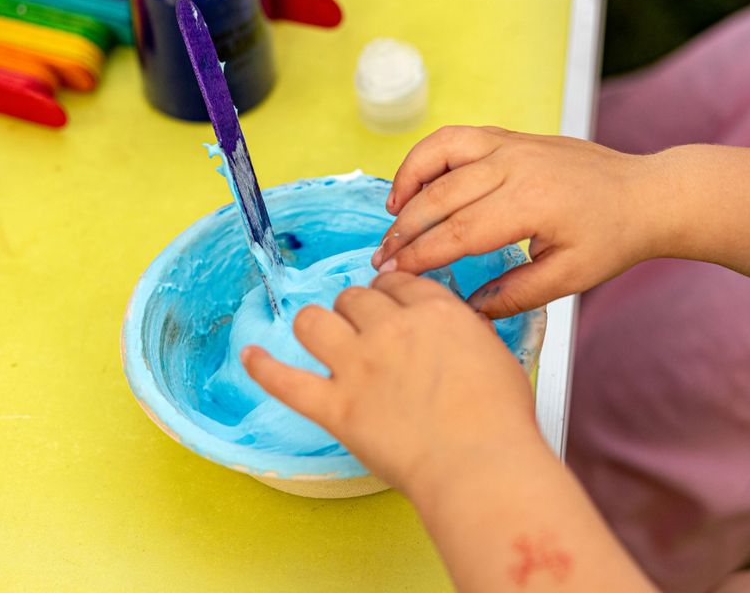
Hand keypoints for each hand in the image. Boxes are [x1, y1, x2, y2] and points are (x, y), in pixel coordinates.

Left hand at [240, 272, 540, 495]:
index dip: (388, 293)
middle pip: (354, 297)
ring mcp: (358, 366)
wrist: (480, 464)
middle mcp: (390, 329)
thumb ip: (464, 331)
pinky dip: (262, 367)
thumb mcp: (495, 353)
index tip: (385, 302)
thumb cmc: (499, 419)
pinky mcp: (335, 406)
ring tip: (319, 334)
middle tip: (360, 328)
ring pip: (314, 321)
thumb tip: (450, 327)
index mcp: (433, 312)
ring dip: (315, 324)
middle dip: (354, 308)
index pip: (397, 284)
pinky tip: (250, 356)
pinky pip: (284, 380)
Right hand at [372, 126, 658, 317]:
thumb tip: (465, 310)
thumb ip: (513, 295)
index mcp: (531, 204)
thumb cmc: (611, 239)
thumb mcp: (568, 279)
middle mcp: (515, 166)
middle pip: (440, 197)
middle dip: (404, 231)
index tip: (392, 274)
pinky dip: (427, 156)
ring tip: (391, 214)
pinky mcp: (511, 136)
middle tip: (381, 258)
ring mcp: (511, 144)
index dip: (419, 256)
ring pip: (440, 154)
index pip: (458, 232)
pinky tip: (417, 182)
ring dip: (408, 183)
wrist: (646, 194)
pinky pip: (456, 138)